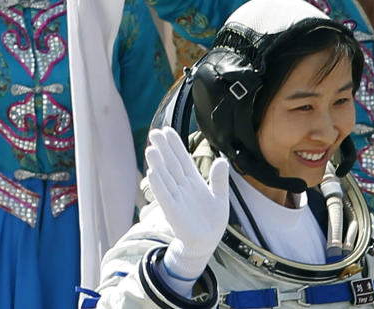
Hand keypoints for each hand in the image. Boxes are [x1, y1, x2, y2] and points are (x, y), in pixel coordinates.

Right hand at [145, 127, 229, 280]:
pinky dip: (159, 185)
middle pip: (171, 164)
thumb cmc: (212, 220)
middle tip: (154, 132)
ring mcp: (176, 198)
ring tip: (150, 149)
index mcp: (193, 181)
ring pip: (165, 178)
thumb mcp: (220, 197)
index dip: (175, 145)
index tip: (166, 130)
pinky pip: (165, 196)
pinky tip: (152, 173)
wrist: (207, 242)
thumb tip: (222, 160)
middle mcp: (182, 187)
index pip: (182, 159)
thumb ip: (219, 180)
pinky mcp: (173, 212)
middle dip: (164, 149)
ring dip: (158, 164)